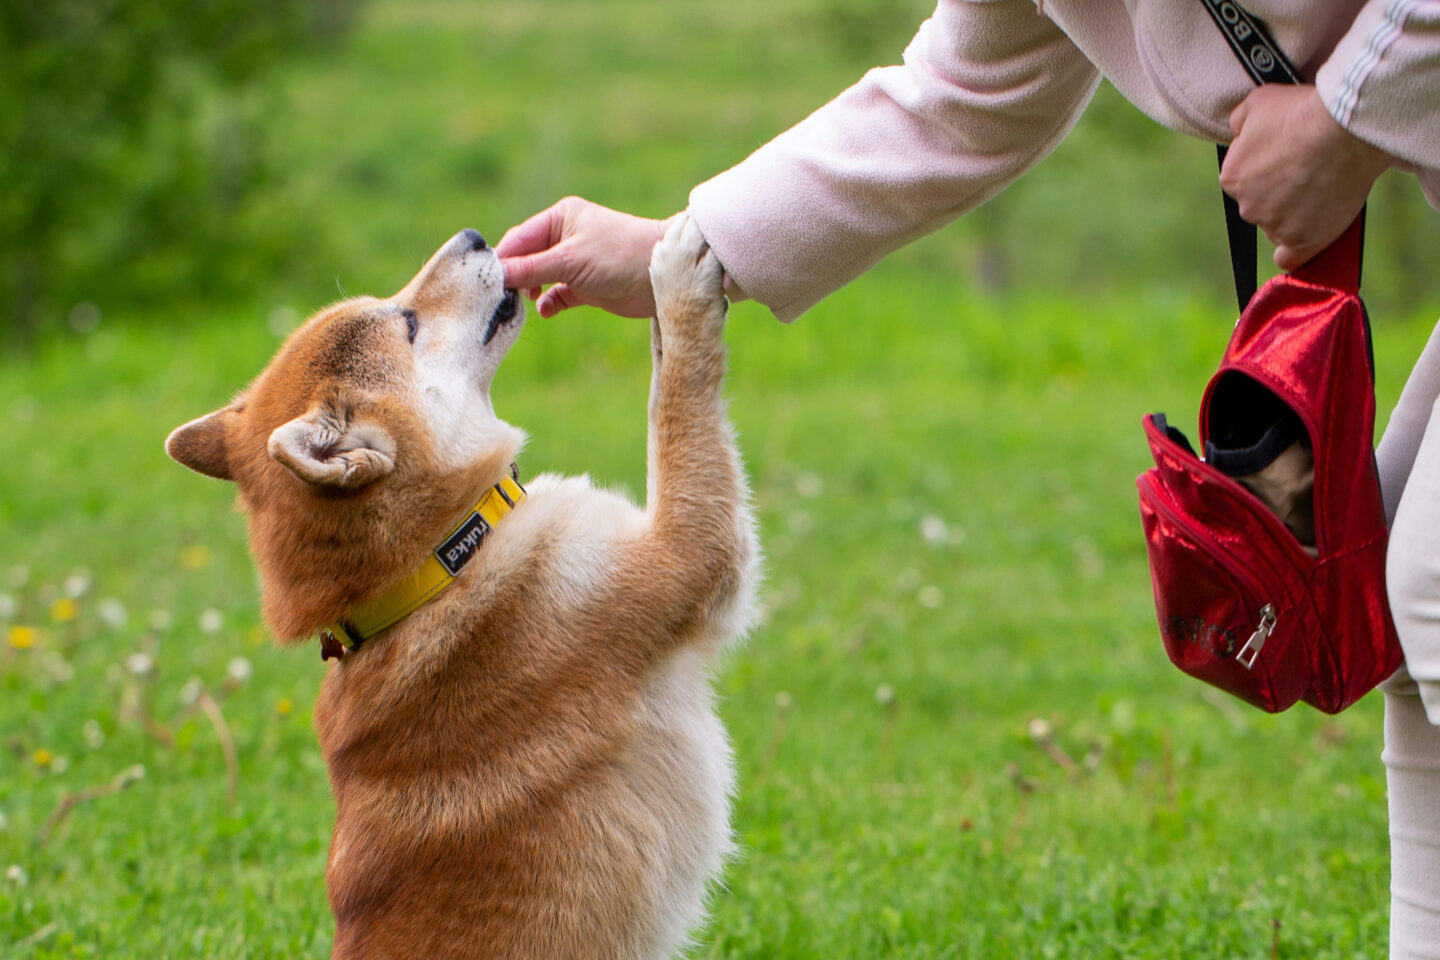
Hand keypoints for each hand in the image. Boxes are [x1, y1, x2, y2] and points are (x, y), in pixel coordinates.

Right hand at [497, 197, 668, 318]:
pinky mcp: (586, 286)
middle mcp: (564, 237)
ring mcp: (575, 263)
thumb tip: (494, 275)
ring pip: (539, 279)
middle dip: (513, 279)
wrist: (663, 277)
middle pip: (525, 259)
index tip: (483, 283)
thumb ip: (529, 269)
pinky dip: (549, 303)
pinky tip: (546, 311)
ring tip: (520, 306)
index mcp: (559, 218)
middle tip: (497, 300)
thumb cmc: (619, 255)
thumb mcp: (568, 260)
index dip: (500, 260)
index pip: (518, 239)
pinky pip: (557, 295)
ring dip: (529, 292)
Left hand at [1219, 84, 1391, 270]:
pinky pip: (1291, 258)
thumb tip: (1238, 134)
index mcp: (1232, 178)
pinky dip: (1294, 252)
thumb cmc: (1302, 111)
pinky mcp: (1305, 240)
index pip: (1244, 178)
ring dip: (1296, 211)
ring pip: (1280, 224)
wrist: (1345, 129)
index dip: (1267, 166)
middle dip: (1280, 189)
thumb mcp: (1257, 102)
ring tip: (1324, 186)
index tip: (1289, 155)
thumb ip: (1238, 122)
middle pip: (1261, 203)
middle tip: (1310, 168)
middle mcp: (1247, 208)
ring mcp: (1276, 226)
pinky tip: (1301, 243)